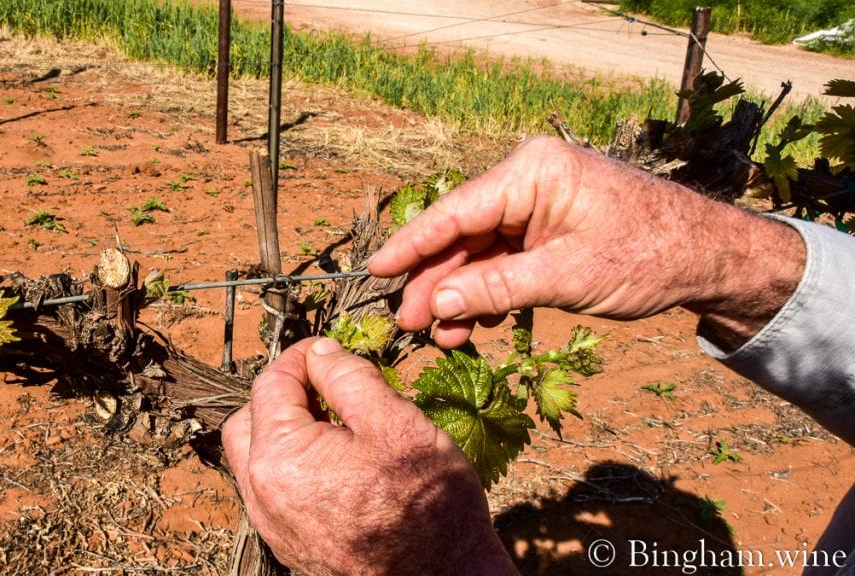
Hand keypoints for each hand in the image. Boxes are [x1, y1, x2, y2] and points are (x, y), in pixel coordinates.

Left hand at [223, 337, 517, 575]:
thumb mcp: (396, 423)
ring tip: (338, 426)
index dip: (300, 358)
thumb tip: (319, 353)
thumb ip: (348, 378)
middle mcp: (264, 497)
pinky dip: (296, 468)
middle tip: (327, 387)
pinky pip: (276, 494)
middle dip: (281, 396)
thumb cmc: (428, 506)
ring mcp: (274, 527)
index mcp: (281, 459)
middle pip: (248, 423)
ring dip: (286, 432)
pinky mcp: (291, 547)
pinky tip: (340, 465)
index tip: (328, 350)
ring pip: (259, 461)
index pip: (270, 385)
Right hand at [369, 136, 804, 348]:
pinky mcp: (548, 232)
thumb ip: (498, 289)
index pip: (457, 210)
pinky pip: (505, 262)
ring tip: (443, 337)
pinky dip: (490, 294)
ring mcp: (538, 207)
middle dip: (437, 282)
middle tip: (410, 323)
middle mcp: (529, 182)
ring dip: (462, 296)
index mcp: (532, 173)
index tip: (376, 270)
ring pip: (481, 253)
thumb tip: (440, 305)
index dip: (413, 244)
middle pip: (464, 235)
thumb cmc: (650, 254)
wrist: (711, 259)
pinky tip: (474, 325)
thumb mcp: (568, 276)